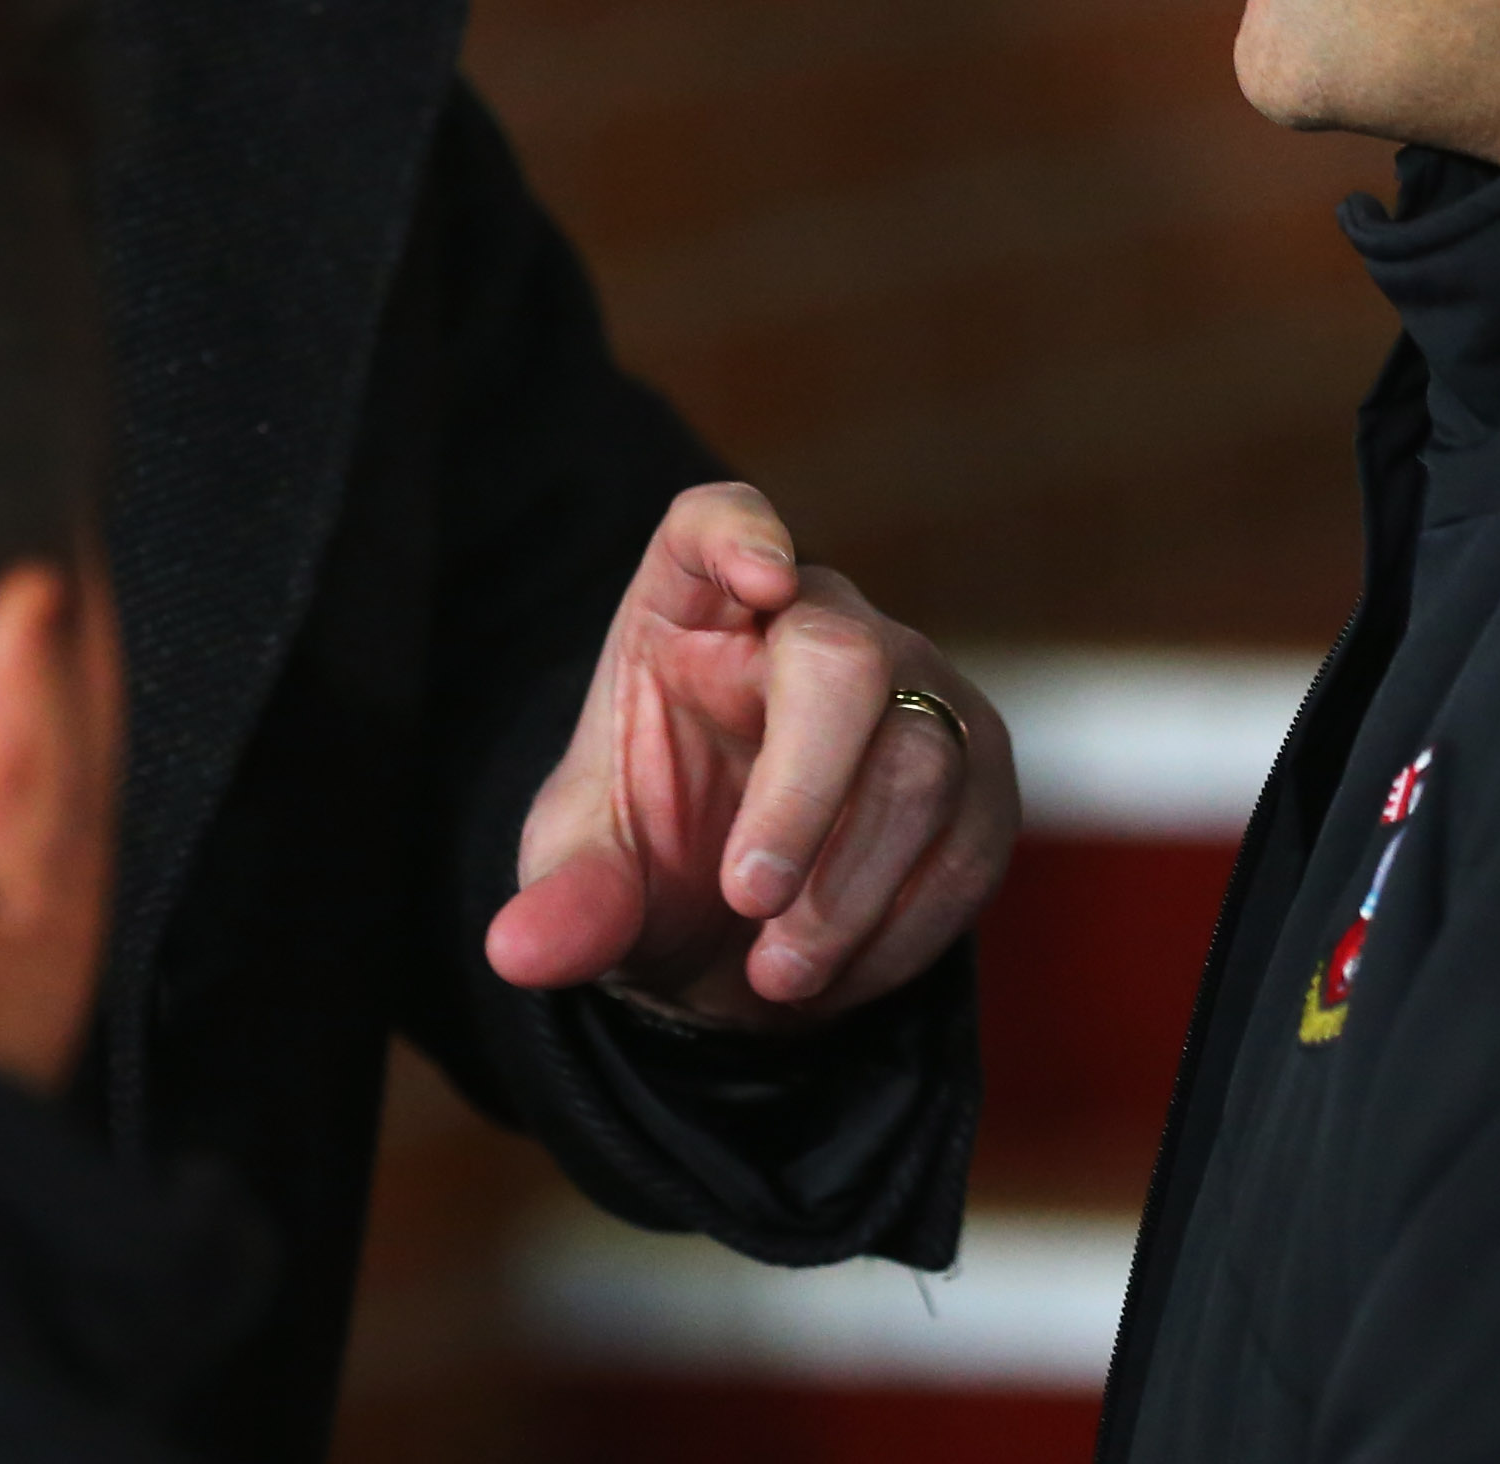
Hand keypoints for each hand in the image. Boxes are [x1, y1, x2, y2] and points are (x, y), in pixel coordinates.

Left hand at [487, 482, 1016, 1026]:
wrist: (741, 933)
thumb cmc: (652, 861)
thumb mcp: (590, 879)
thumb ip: (568, 902)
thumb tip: (521, 953)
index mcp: (693, 611)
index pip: (714, 521)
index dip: (743, 530)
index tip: (761, 576)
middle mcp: (816, 622)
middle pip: (843, 660)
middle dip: (803, 790)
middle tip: (749, 898)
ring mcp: (913, 688)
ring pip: (917, 764)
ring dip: (847, 892)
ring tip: (777, 977)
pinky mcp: (978, 768)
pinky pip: (969, 844)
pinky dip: (903, 929)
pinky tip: (837, 975)